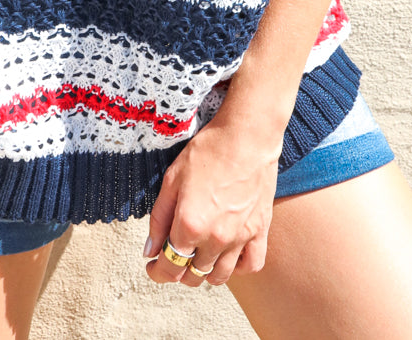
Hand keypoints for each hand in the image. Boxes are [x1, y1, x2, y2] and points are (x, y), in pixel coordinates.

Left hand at [143, 111, 281, 289]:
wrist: (248, 135)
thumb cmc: (208, 150)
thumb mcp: (172, 179)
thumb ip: (159, 219)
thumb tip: (150, 251)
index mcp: (189, 225)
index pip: (168, 268)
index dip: (156, 272)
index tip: (152, 265)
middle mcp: (215, 238)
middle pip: (192, 275)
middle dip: (177, 269)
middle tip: (173, 253)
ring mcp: (240, 237)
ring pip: (219, 277)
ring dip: (204, 272)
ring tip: (198, 255)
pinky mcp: (260, 231)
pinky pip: (251, 266)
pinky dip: (237, 268)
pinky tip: (228, 254)